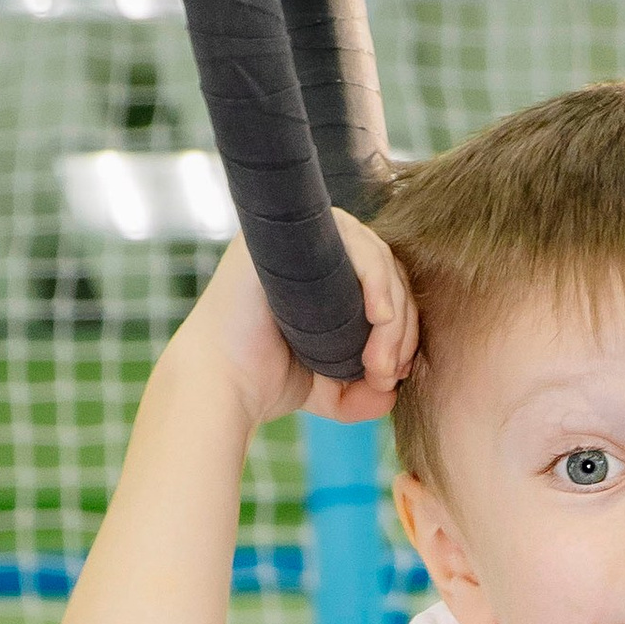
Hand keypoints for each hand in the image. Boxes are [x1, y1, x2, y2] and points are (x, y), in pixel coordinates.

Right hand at [177, 226, 415, 432]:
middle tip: (388, 375)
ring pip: (374, 254)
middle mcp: (307, 246)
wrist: (221, 385)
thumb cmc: (265, 384)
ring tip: (380, 365)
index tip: (395, 375)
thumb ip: (368, 389)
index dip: (403, 327)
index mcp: (321, 271)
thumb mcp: (332, 389)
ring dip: (393, 314)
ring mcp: (293, 234)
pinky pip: (350, 238)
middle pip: (385, 267)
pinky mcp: (282, 232)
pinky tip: (381, 317)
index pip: (384, 282)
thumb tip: (394, 391)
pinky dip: (375, 277)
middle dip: (401, 327)